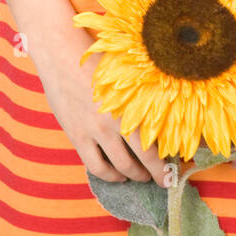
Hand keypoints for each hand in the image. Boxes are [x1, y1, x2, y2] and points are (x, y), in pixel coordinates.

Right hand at [29, 22, 167, 185]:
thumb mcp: (125, 74)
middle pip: (142, 159)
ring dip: (134, 175)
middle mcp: (115, 121)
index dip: (166, 160)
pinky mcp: (77, 136)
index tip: (175, 170)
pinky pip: (95, 166)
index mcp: (131, 104)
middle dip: (156, 174)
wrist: (60, 54)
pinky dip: (109, 175)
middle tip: (164, 180)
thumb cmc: (96, 59)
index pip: (155, 141)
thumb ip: (140, 94)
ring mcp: (94, 130)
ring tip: (141, 176)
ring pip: (120, 166)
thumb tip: (162, 110)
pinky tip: (117, 175)